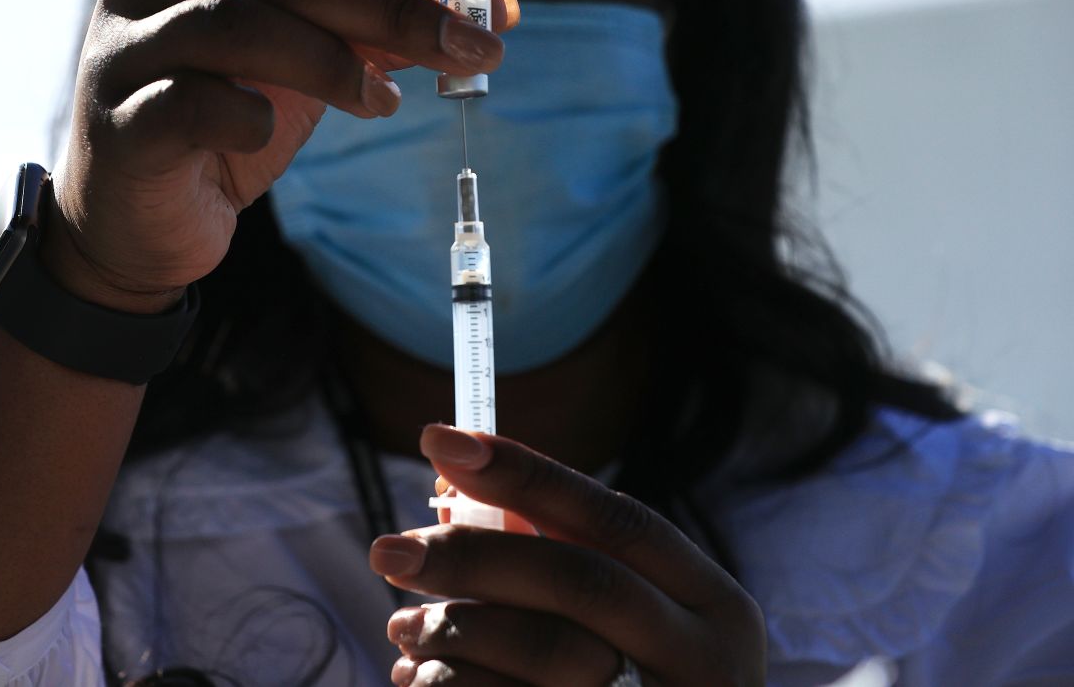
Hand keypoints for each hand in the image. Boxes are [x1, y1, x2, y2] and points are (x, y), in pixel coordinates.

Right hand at [43, 0, 517, 311]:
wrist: (137, 224)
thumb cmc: (227, 126)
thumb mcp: (313, 67)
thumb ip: (383, 28)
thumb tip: (497, 6)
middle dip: (395, 3)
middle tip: (476, 48)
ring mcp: (127, 47)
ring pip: (238, 21)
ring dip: (332, 59)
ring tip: (387, 101)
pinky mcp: (120, 123)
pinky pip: (191, 104)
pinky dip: (249, 116)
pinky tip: (272, 134)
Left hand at [369, 425, 765, 685]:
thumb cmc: (633, 683)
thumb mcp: (633, 623)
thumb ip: (564, 558)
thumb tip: (453, 488)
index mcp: (712, 605)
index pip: (615, 518)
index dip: (525, 473)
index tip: (440, 439)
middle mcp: (703, 662)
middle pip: (578, 582)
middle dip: (473, 557)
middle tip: (389, 550)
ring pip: (543, 653)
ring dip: (454, 630)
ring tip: (403, 626)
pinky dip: (454, 685)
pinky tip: (420, 677)